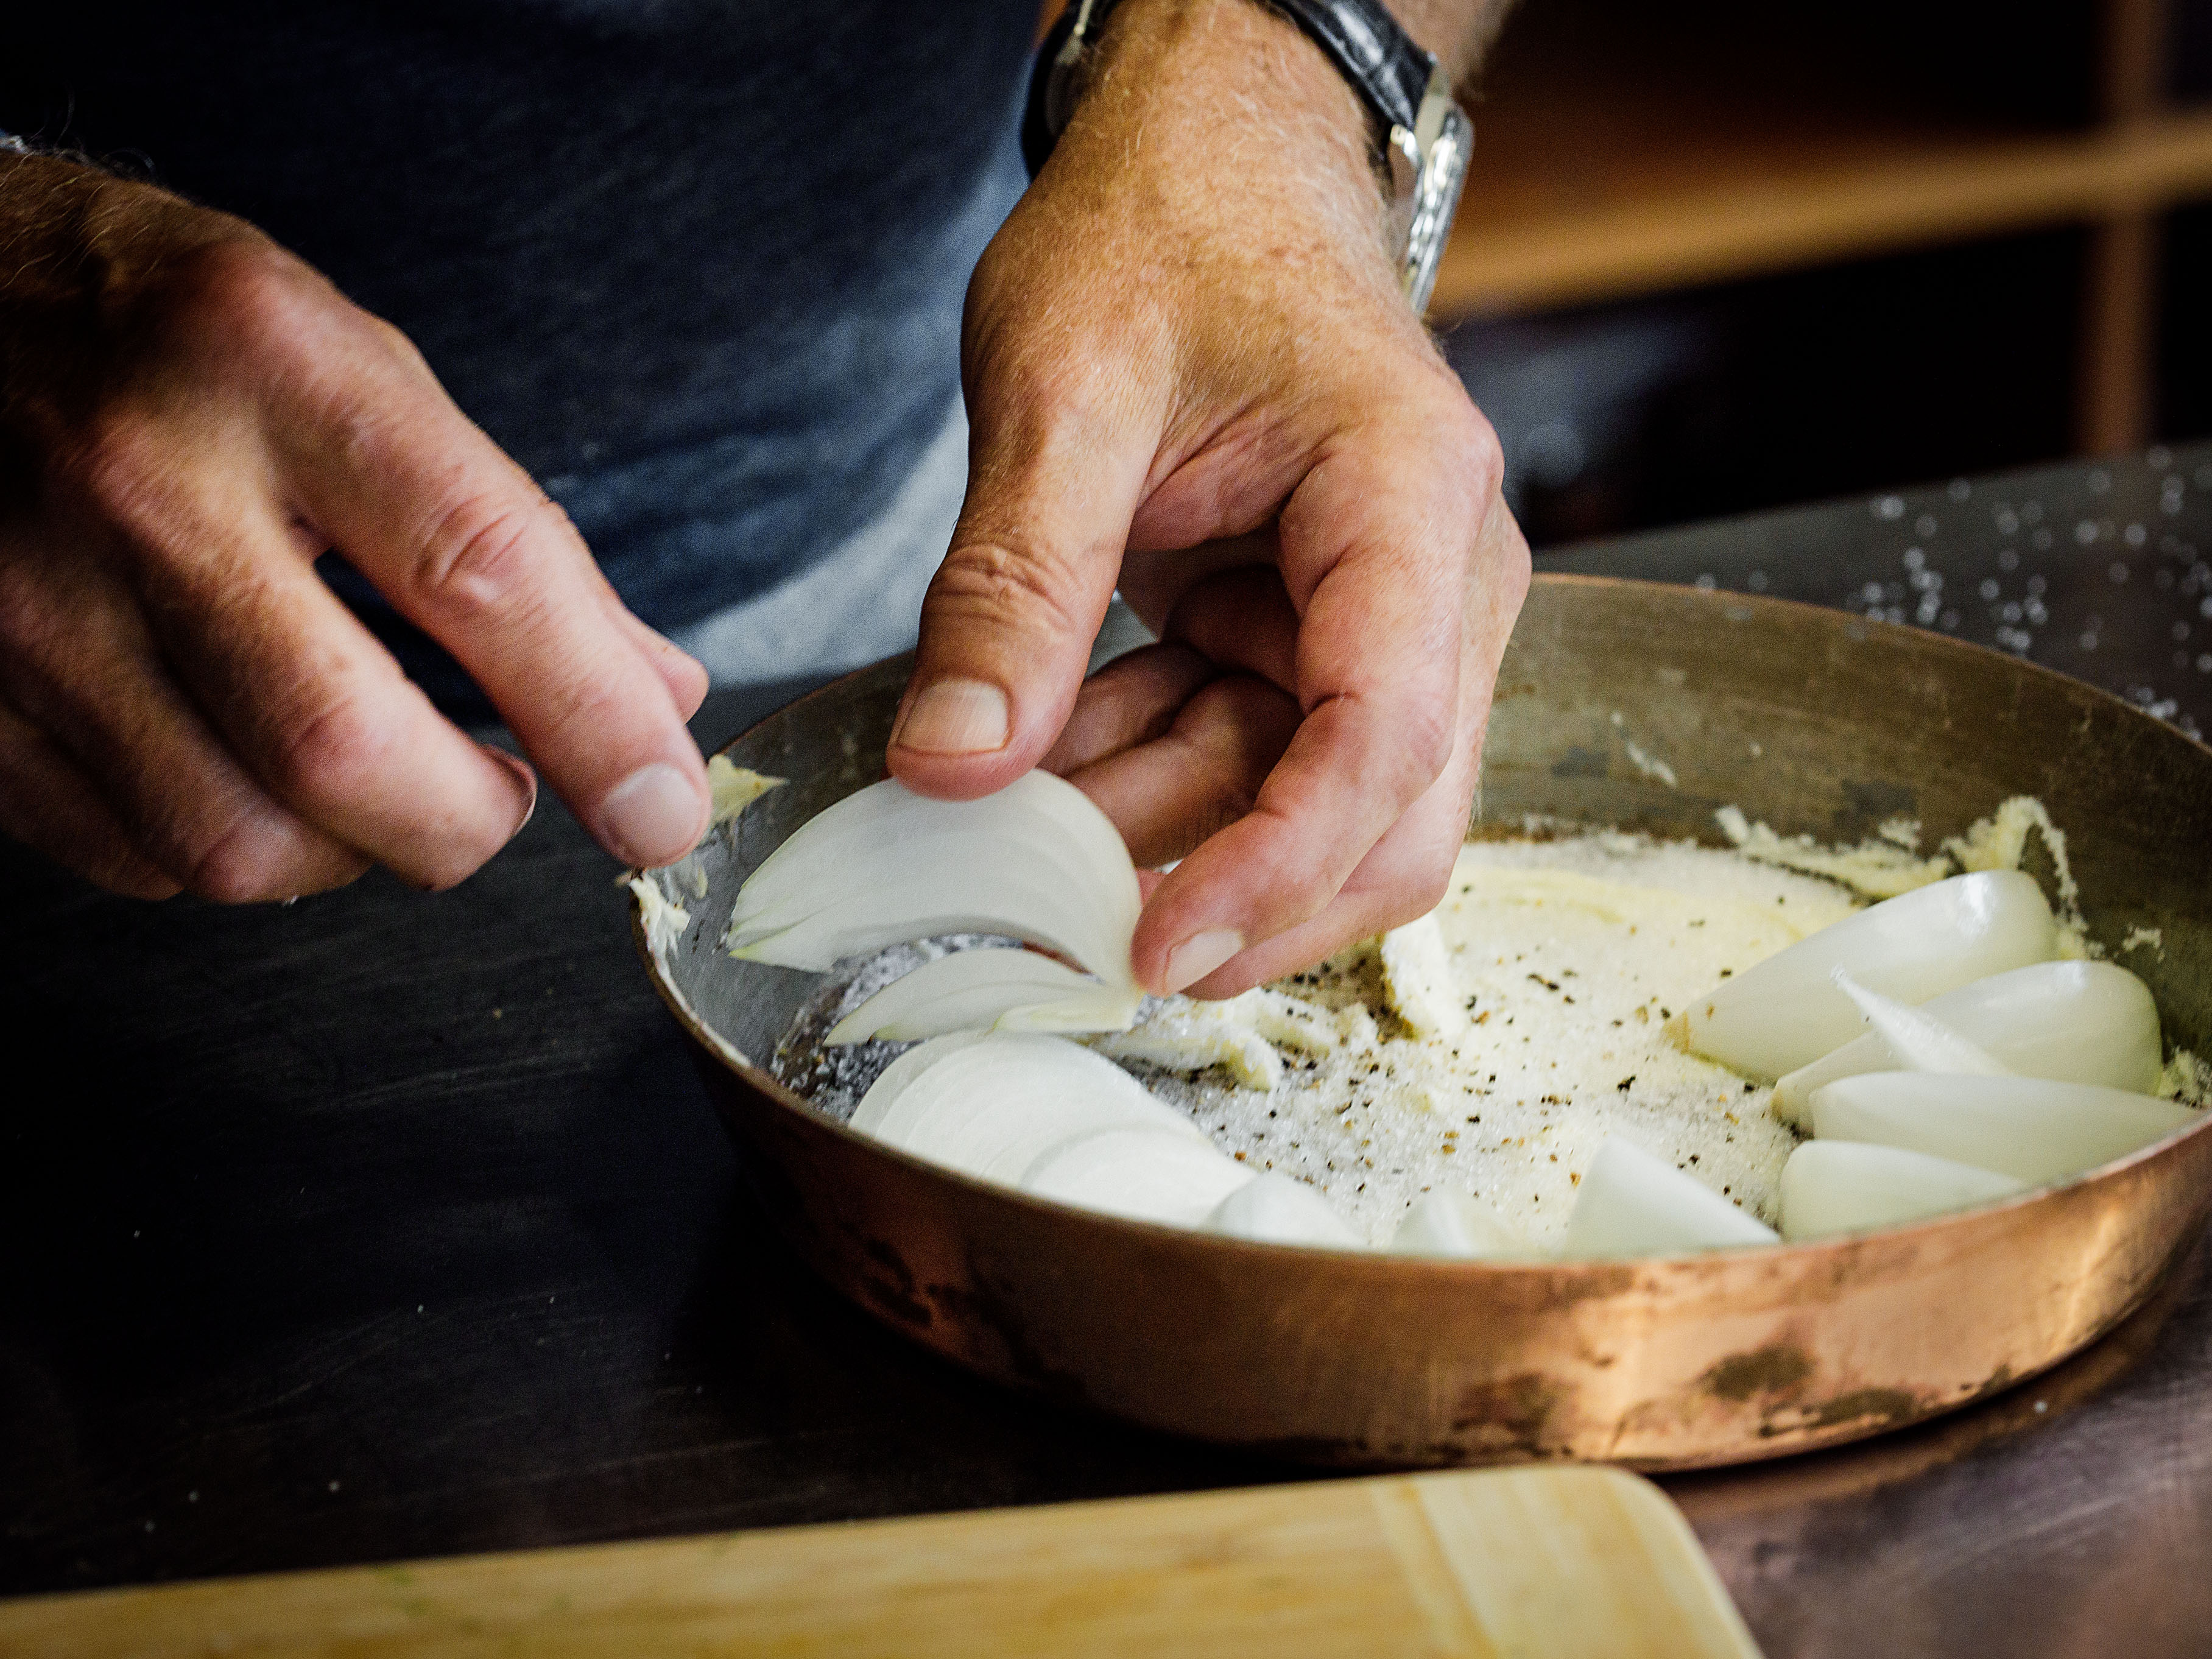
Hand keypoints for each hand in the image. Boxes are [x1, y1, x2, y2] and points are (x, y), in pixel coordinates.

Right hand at [0, 158, 711, 900]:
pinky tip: (249, 772)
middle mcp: (135, 484)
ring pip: (237, 843)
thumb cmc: (166, 333)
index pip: (478, 572)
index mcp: (268, 366)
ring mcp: (24, 601)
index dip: (596, 721)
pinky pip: (135, 859)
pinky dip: (229, 850)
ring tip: (371, 777)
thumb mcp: (357, 366)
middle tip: (500, 791)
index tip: (659, 809)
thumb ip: (511, 535)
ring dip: (350, 849)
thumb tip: (655, 701)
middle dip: (466, 822)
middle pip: (344, 752)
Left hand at [886, 0, 1529, 996]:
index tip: (1160, 950)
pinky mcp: (1320, 636)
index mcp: (1407, 500)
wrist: (1211, 165)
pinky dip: (1146, 769)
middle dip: (1230, 885)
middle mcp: (1435, 580)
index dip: (1278, 866)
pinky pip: (1248, 754)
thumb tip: (953, 763)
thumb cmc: (1166, 228)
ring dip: (1159, 820)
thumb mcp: (1061, 390)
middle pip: (1386, 815)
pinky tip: (1052, 742)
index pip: (1384, 735)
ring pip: (1300, 802)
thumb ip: (1015, 583)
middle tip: (1070, 921)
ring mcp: (1386, 617)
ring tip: (1022, 778)